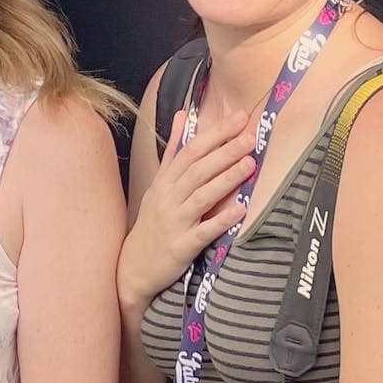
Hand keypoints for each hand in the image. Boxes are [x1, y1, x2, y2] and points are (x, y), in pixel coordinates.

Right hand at [119, 107, 256, 309]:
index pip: (190, 151)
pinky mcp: (181, 247)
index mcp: (165, 182)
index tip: (239, 118)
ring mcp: (174, 223)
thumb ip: (173, 150)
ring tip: (249, 165)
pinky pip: (203, 232)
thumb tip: (182, 115)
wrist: (132, 268)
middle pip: (198, 171)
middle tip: (250, 137)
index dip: (215, 134)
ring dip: (225, 180)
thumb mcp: (158, 184)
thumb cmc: (152, 224)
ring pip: (201, 197)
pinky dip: (221, 220)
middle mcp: (168, 199)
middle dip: (224, 152)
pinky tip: (240, 210)